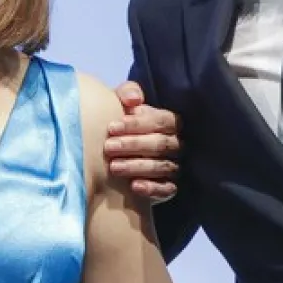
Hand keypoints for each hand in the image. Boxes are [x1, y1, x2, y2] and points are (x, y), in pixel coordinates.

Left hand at [105, 81, 180, 202]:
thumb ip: (127, 93)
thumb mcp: (121, 104)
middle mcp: (175, 144)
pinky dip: (152, 188)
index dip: (138, 123)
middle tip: (108, 147)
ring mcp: (173, 166)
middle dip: (133, 145)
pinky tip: (134, 187)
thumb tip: (133, 99)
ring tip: (113, 167)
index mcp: (169, 122)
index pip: (162, 120)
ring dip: (137, 166)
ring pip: (163, 166)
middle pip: (161, 144)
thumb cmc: (120, 124)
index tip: (112, 127)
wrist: (115, 154)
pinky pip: (167, 189)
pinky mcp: (168, 188)